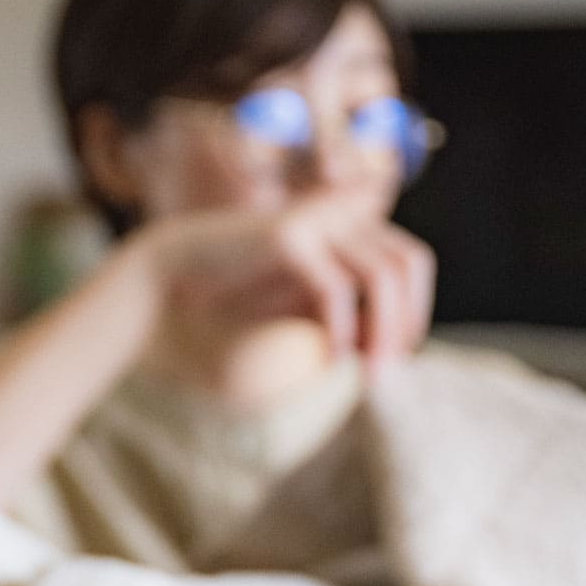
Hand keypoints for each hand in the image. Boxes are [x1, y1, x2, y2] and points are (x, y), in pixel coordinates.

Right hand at [140, 189, 435, 369]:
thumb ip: (355, 318)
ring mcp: (313, 218)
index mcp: (347, 224)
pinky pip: (336, 288)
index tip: (396, 354)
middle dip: (406, 320)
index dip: (415, 307)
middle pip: (406, 263)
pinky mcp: (287, 234)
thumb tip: (397, 343)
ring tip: (368, 373)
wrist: (170, 286)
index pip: (410, 260)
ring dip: (384, 330)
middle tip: (387, 370)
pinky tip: (331, 360)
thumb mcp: (311, 312)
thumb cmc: (241, 301)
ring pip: (381, 275)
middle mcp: (335, 212)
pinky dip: (341, 331)